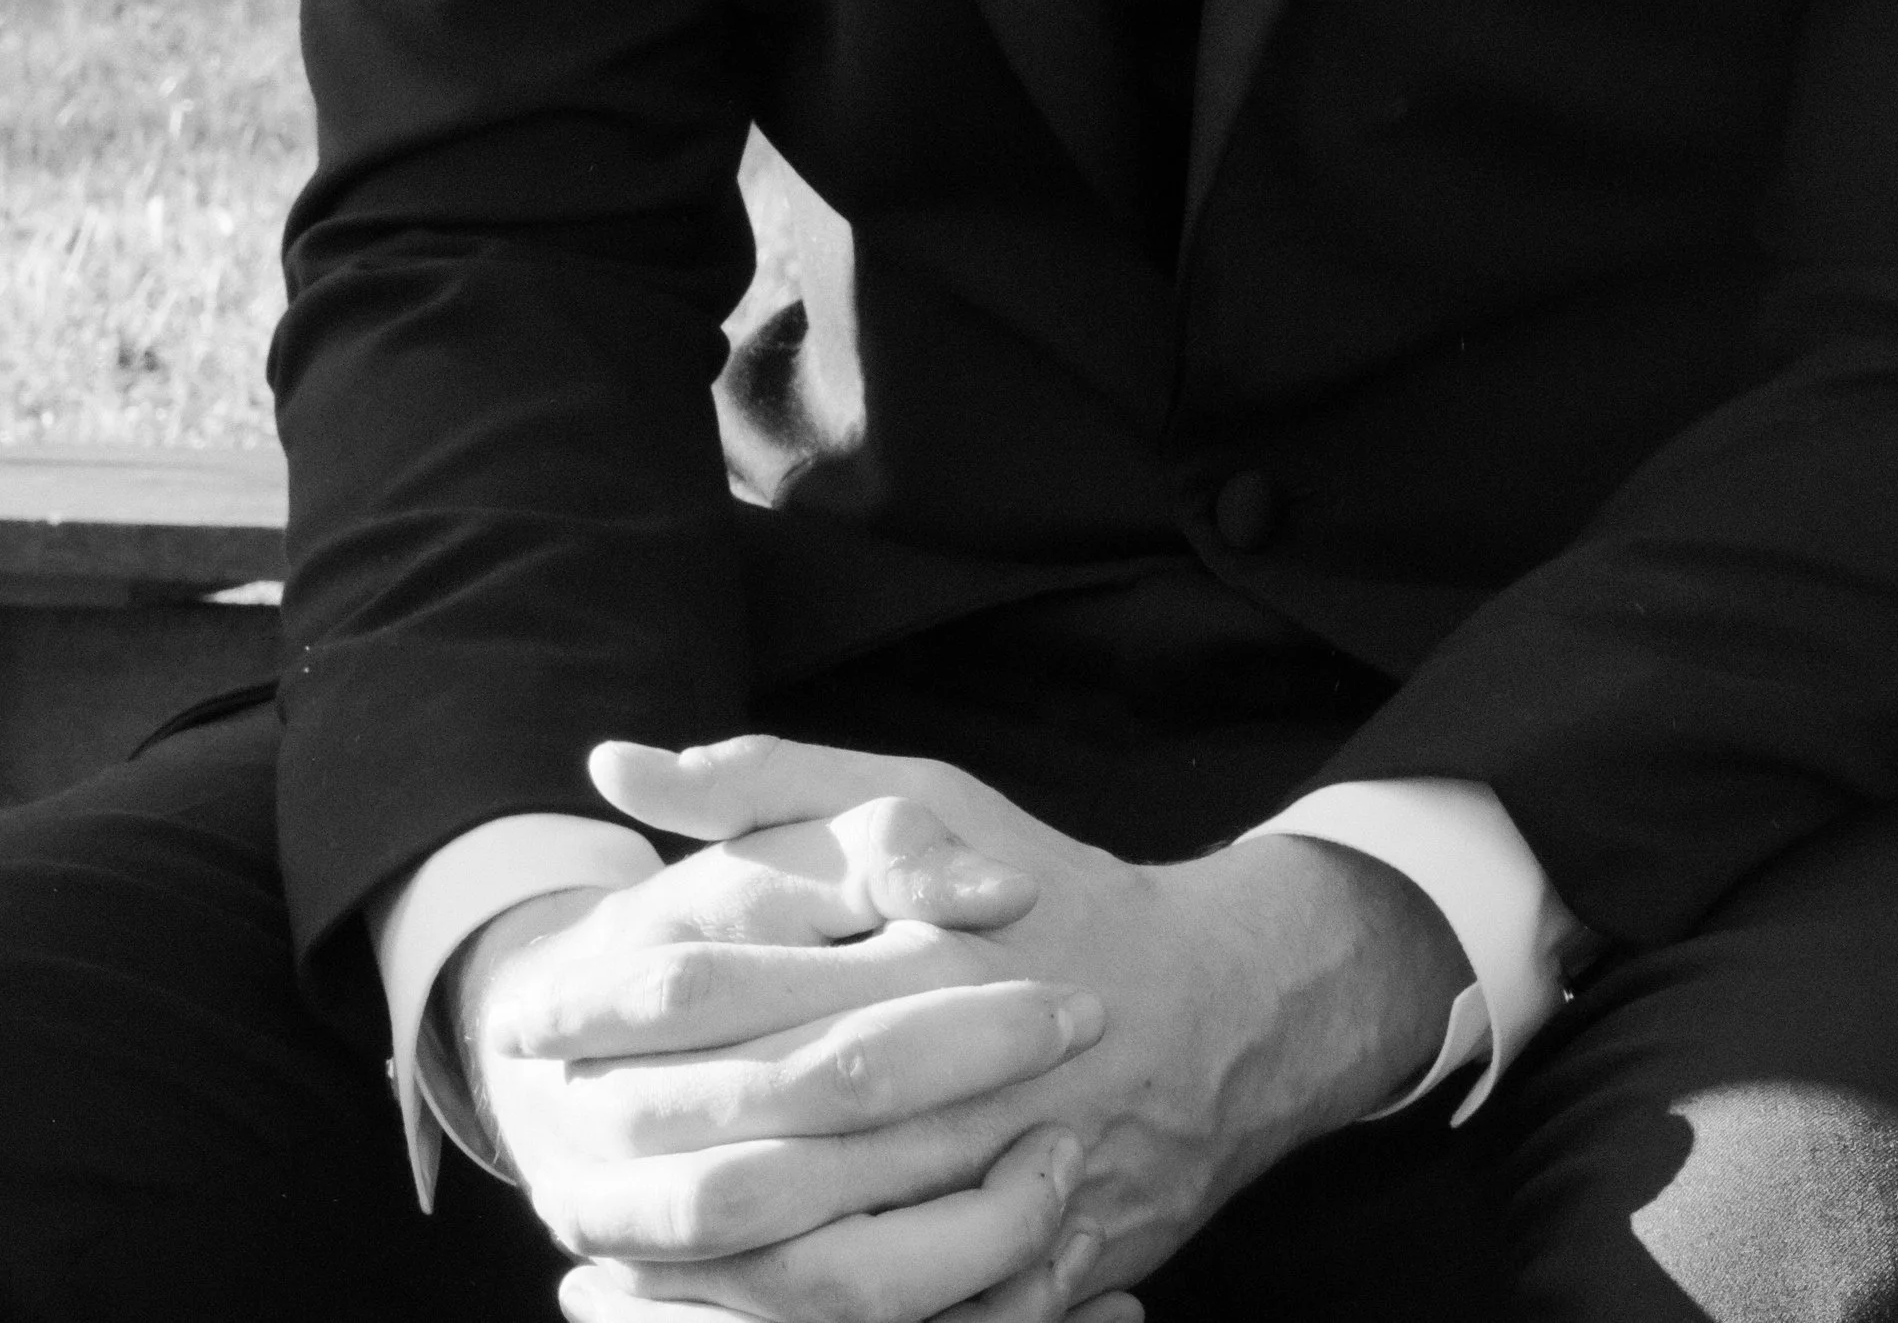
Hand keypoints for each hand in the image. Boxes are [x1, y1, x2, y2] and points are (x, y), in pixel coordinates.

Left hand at [538, 732, 1468, 1317]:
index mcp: (930, 940)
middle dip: (637, 1151)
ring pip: (826, 1266)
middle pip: (769, 1131)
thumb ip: (765, 780)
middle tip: (545, 1153)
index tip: (531, 1016)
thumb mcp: (922, 795)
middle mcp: (969, 1064)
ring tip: (585, 1262)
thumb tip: (612, 762)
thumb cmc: (1047, 890)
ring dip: (693, 1277)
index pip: (737, 977)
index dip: (614, 1004)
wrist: (1230, 1007)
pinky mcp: (1038, 1277)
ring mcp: (1008, 1184)